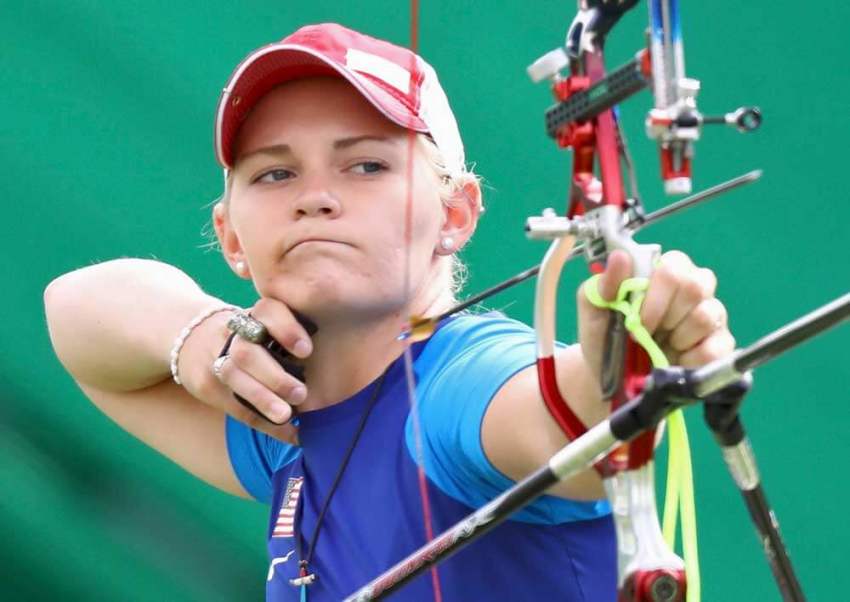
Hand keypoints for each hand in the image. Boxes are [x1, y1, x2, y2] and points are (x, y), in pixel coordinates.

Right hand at [179, 297, 313, 443]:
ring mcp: (214, 357)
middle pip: (247, 352)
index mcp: (254, 315)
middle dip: (274, 376)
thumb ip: (292, 335)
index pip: (267, 311)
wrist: (192, 339)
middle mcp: (232, 333)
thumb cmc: (251, 336)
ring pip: (233, 377)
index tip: (307, 351)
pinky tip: (290, 434)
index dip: (287, 329)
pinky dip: (264, 422)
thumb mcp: (266, 324)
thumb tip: (342, 361)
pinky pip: (233, 406)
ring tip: (287, 415)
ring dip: (263, 399)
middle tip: (302, 394)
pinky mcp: (205, 384)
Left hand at [577, 249, 735, 384]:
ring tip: (660, 348)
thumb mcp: (594, 313)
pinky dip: (690, 360)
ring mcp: (711, 317)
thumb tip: (619, 258)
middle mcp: (694, 290)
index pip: (674, 265)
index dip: (656, 293)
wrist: (612, 383)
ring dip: (676, 338)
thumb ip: (602, 285)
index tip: (637, 319)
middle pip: (696, 286)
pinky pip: (715, 348)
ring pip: (706, 316)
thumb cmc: (605, 339)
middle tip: (647, 334)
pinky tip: (675, 364)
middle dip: (666, 315)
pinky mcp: (721, 346)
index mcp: (663, 274)